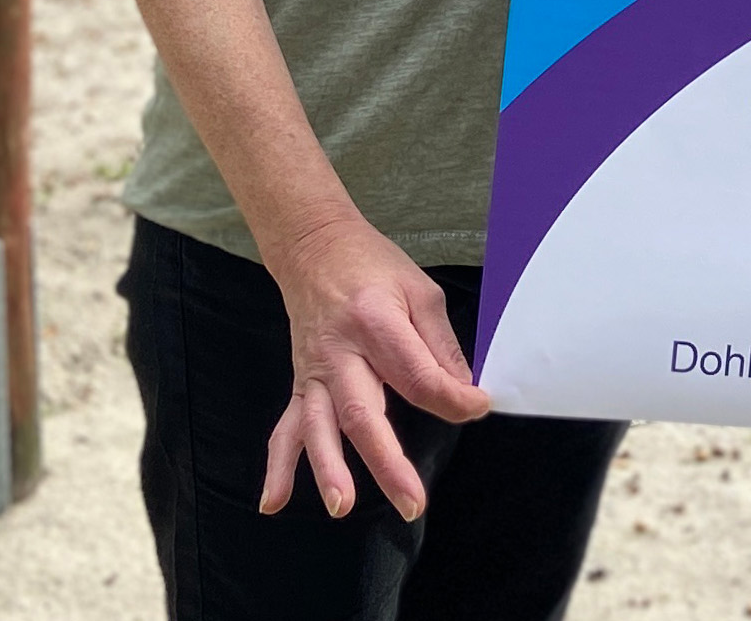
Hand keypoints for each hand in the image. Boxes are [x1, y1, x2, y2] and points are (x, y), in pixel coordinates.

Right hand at [257, 209, 488, 522]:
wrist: (313, 246)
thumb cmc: (372, 266)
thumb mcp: (419, 290)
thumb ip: (440, 345)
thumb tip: (463, 394)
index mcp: (375, 322)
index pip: (417, 375)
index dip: (452, 398)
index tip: (478, 406)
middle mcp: (340, 351)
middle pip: (363, 412)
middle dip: (388, 461)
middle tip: (412, 501)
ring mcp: (314, 371)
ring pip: (320, 426)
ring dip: (328, 468)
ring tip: (341, 505)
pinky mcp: (301, 383)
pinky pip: (286, 427)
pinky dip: (278, 466)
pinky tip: (272, 503)